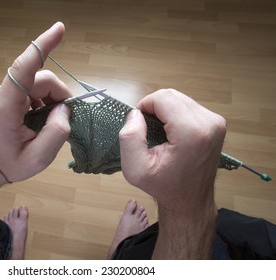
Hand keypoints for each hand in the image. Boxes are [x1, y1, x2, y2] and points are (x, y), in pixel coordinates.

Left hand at [0, 22, 71, 185]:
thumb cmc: (9, 164)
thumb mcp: (38, 159)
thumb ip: (56, 133)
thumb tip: (65, 108)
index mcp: (4, 109)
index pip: (23, 69)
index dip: (42, 47)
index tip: (59, 29)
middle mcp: (0, 94)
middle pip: (40, 79)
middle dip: (59, 96)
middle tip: (64, 120)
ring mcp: (1, 92)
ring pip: (38, 82)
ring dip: (52, 99)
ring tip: (47, 124)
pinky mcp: (5, 93)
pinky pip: (31, 87)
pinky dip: (43, 100)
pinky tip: (40, 118)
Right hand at [119, 89, 225, 216]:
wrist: (190, 201)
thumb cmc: (163, 186)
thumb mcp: (135, 169)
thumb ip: (129, 137)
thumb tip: (135, 113)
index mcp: (192, 133)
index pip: (162, 98)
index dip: (144, 107)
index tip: (139, 128)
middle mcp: (209, 122)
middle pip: (171, 96)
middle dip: (154, 108)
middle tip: (147, 131)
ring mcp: (216, 122)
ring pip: (180, 99)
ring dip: (164, 111)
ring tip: (159, 134)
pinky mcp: (217, 123)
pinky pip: (188, 106)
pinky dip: (175, 114)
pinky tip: (171, 133)